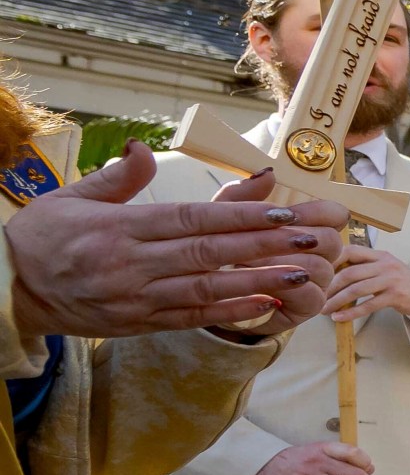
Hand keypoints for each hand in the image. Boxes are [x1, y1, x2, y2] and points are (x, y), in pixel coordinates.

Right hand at [2, 146, 346, 336]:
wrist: (9, 290)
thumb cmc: (42, 237)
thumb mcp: (69, 197)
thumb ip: (116, 178)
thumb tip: (143, 151)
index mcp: (119, 230)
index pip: (191, 220)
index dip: (239, 217)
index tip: (283, 212)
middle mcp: (132, 266)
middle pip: (210, 254)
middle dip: (267, 247)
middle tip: (314, 239)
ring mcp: (138, 299)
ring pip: (208, 289)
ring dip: (260, 282)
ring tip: (306, 274)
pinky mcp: (141, 323)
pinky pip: (193, 316)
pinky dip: (232, 311)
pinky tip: (268, 304)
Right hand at [247, 440, 373, 474]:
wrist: (262, 468)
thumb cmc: (294, 461)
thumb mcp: (315, 451)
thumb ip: (337, 457)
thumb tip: (367, 468)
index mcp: (323, 448)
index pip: (353, 453)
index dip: (365, 463)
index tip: (369, 470)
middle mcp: (318, 461)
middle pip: (352, 473)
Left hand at [324, 246, 409, 320]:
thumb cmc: (399, 281)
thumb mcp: (383, 268)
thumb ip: (362, 267)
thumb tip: (329, 275)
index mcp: (379, 255)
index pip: (350, 251)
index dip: (331, 260)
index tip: (317, 274)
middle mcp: (385, 264)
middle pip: (350, 272)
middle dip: (330, 286)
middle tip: (317, 297)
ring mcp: (391, 279)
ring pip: (357, 289)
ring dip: (336, 301)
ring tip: (323, 310)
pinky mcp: (396, 296)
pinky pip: (369, 305)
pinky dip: (351, 313)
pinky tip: (339, 318)